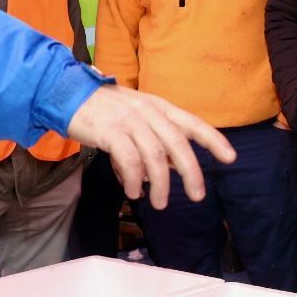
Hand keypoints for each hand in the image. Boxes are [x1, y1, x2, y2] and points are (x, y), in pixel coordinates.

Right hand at [66, 85, 235, 208]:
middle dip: (191, 172)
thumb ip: (153, 139)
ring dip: (160, 184)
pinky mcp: (110, 131)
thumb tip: (165, 171)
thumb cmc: (102, 109)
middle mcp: (148, 112)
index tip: (230, 158)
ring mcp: (129, 120)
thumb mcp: (135, 116)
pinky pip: (129, 161)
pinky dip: (133, 180)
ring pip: (155, 157)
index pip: (192, 123)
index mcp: (158, 106)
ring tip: (159, 203)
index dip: (213, 140)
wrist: (66, 93)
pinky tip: (133, 191)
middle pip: (178, 144)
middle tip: (197, 195)